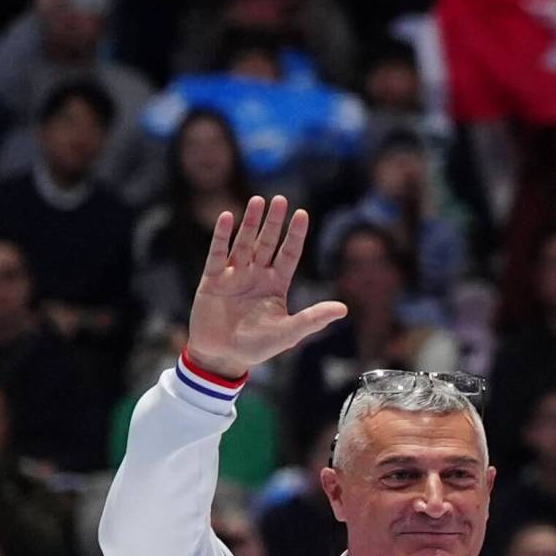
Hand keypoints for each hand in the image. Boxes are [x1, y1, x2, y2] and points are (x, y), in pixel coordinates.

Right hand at [180, 196, 342, 380]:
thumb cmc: (257, 346)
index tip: (302, 214)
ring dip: (250, 222)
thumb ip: (313, 319)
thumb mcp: (289, 332)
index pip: (288, 254)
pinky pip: (217, 254)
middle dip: (274, 222)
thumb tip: (343, 309)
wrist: (224, 356)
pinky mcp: (212, 280)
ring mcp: (234, 276)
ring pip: (243, 243)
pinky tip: (226, 217)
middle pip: (267, 243)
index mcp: (276, 285)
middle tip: (280, 199)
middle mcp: (256, 275)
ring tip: (258, 201)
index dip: (294, 235)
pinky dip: (221, 236)